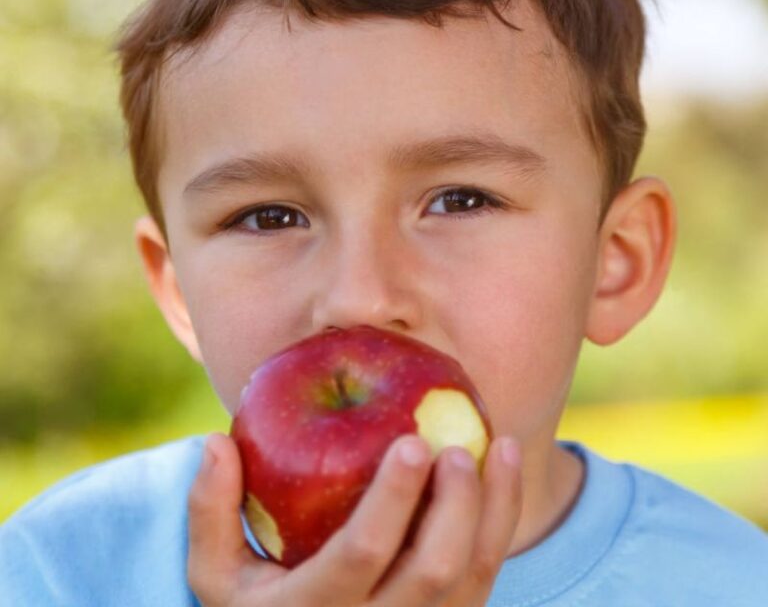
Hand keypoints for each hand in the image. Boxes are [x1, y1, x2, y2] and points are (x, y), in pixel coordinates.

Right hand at [187, 431, 521, 606]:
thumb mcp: (215, 574)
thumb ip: (210, 512)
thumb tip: (215, 442)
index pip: (362, 556)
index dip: (392, 500)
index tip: (412, 441)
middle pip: (432, 572)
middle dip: (454, 505)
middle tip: (454, 445)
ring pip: (473, 580)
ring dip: (494, 510)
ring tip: (500, 446)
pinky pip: (486, 578)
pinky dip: (502, 523)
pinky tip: (503, 471)